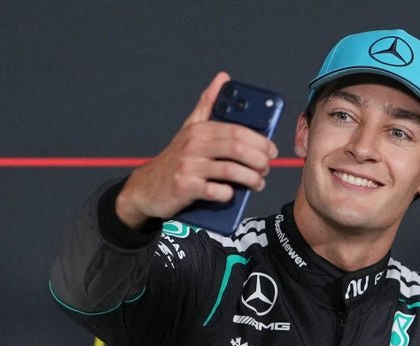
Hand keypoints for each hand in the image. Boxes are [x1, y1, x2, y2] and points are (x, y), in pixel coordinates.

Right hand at [115, 71, 278, 229]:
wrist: (148, 186)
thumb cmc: (177, 158)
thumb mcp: (191, 128)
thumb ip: (208, 104)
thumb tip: (222, 78)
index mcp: (200, 129)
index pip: (238, 130)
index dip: (260, 141)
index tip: (271, 151)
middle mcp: (193, 145)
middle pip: (237, 149)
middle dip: (259, 161)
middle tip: (266, 169)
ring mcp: (189, 166)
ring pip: (231, 170)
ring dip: (251, 179)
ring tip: (258, 183)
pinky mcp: (185, 187)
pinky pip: (215, 191)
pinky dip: (228, 194)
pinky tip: (232, 194)